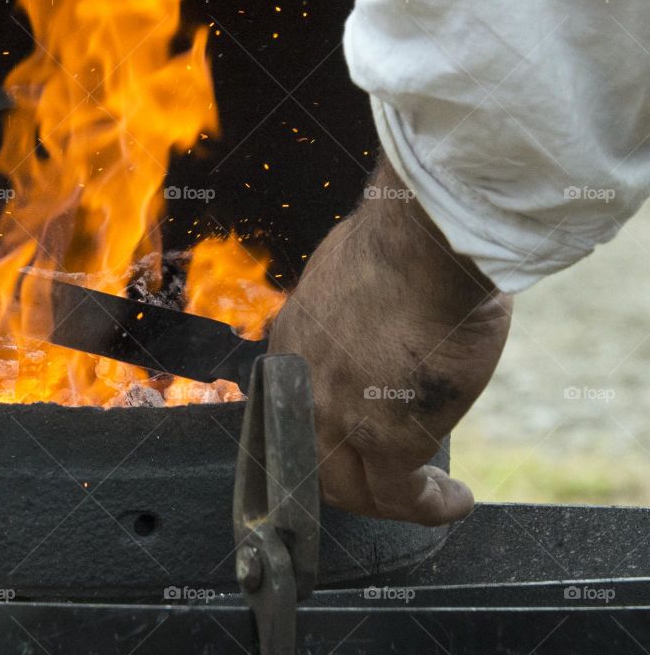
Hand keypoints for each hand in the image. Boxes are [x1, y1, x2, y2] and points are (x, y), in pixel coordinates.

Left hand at [269, 154, 511, 525]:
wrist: (422, 243)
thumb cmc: (401, 243)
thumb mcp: (351, 272)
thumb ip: (352, 303)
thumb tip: (378, 308)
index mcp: (295, 340)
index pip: (294, 408)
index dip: (324, 432)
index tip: (355, 438)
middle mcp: (303, 385)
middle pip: (312, 459)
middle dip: (348, 479)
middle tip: (387, 480)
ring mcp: (338, 416)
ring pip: (352, 488)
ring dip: (389, 500)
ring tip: (427, 496)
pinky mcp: (386, 439)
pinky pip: (402, 497)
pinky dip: (430, 506)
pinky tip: (454, 498)